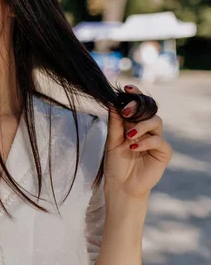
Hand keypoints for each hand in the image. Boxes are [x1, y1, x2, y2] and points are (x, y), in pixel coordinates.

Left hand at [104, 85, 172, 199]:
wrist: (121, 185)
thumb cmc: (115, 163)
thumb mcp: (112, 140)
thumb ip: (115, 123)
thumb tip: (113, 103)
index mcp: (133, 124)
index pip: (137, 105)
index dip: (135, 95)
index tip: (127, 88)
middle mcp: (146, 129)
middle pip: (150, 109)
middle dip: (138, 107)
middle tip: (127, 111)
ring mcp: (155, 140)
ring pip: (156, 122)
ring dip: (142, 125)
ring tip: (129, 135)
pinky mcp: (163, 152)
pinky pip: (159, 141)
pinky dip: (146, 142)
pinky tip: (133, 148)